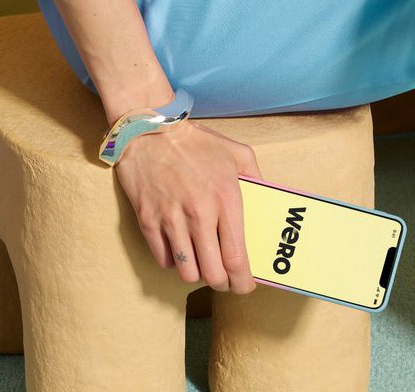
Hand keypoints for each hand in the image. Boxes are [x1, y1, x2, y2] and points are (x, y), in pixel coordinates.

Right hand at [114, 121, 261, 292]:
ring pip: (187, 272)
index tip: (245, 285)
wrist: (149, 129)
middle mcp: (199, 214)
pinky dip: (173, 262)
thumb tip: (267, 200)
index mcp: (226, 199)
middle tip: (225, 280)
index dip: (243, 281)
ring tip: (202, 265)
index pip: (237, 258)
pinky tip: (179, 251)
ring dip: (197, 274)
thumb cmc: (196, 142)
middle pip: (213, 273)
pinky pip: (163, 259)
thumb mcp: (238, 153)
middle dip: (223, 284)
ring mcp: (171, 219)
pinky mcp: (147, 220)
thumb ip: (257, 178)